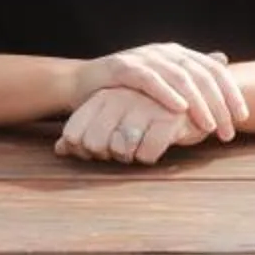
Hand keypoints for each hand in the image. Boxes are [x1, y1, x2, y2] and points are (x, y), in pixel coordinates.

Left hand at [56, 84, 206, 166]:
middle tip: (119, 153)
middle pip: (94, 144)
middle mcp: (120, 98)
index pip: (74, 133)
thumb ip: (84, 132)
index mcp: (103, 97)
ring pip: (120, 149)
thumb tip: (59, 149)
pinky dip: (149, 156)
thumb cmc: (147, 113)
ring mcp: (144, 107)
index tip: (94, 152)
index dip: (81, 150)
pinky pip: (147, 153)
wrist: (195, 100)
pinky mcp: (169, 119)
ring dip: (128, 157)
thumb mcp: (114, 118)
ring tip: (139, 149)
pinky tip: (156, 146)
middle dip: (104, 155)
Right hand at [69, 42, 245, 143]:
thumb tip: (224, 61)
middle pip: (202, 76)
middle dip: (219, 105)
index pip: (214, 70)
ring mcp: (145, 56)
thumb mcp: (164, 83)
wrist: (84, 83)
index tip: (242, 117)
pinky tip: (180, 109)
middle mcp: (166, 51)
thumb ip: (191, 75)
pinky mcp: (124, 67)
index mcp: (179, 54)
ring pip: (181, 78)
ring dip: (199, 103)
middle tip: (228, 131)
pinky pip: (150, 80)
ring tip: (210, 126)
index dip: (231, 93)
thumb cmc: (127, 88)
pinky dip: (166, 93)